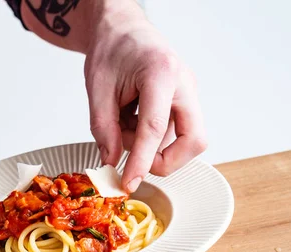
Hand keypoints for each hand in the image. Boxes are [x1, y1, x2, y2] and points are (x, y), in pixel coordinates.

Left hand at [84, 1, 206, 191]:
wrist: (122, 30)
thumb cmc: (111, 50)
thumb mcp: (97, 88)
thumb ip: (103, 127)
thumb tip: (112, 161)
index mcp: (161, 73)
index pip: (155, 129)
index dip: (141, 161)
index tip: (128, 183)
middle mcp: (184, 83)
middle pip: (194, 140)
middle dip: (165, 161)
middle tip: (134, 161)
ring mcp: (189, 92)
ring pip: (186, 139)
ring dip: (152, 146)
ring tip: (123, 125)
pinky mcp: (185, 101)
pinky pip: (176, 131)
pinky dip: (152, 138)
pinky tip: (131, 120)